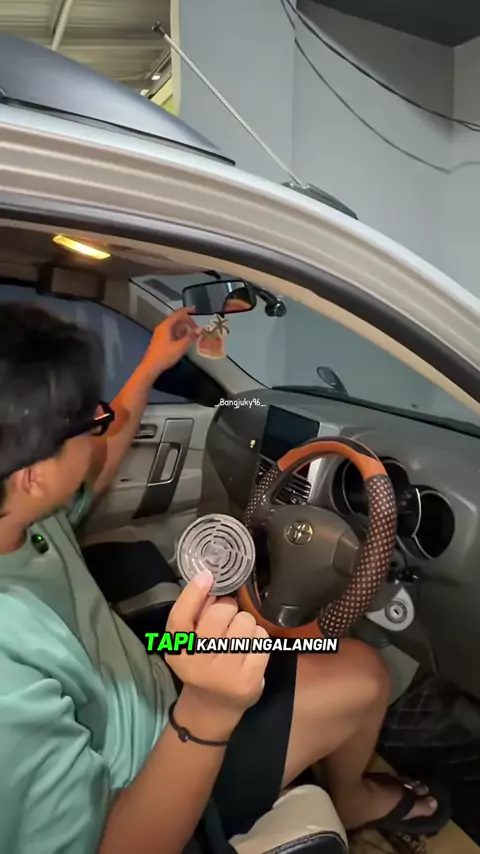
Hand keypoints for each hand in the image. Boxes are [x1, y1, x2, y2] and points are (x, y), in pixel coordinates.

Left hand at [143, 308, 200, 376]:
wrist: (151, 367)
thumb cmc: (165, 356)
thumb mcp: (181, 347)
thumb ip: (191, 337)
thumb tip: (201, 329)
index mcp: (166, 326)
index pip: (178, 313)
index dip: (187, 311)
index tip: (196, 310)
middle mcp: (162, 327)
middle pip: (176, 319)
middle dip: (187, 322)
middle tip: (196, 328)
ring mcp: (160, 333)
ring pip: (173, 326)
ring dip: (183, 328)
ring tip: (191, 335)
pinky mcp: (160, 340)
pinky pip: (171, 332)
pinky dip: (178, 333)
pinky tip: (183, 341)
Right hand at [165, 570, 269, 726]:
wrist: (212, 707)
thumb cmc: (201, 665)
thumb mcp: (187, 644)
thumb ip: (194, 615)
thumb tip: (210, 581)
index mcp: (178, 650)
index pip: (181, 617)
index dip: (193, 593)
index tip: (207, 576)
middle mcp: (198, 662)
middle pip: (220, 612)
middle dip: (228, 608)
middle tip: (227, 620)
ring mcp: (224, 672)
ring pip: (245, 622)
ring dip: (245, 624)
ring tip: (238, 638)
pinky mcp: (248, 679)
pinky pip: (261, 639)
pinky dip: (258, 638)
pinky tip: (250, 650)